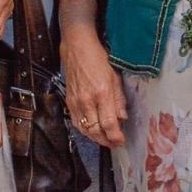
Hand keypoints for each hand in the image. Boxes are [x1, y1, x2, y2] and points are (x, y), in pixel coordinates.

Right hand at [60, 22, 126, 147]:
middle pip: (95, 131)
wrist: (78, 48)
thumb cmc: (98, 59)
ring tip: (105, 140)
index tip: (121, 141)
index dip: (115, 136)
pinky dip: (85, 130)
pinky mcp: (69, 101)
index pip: (108, 124)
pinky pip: (76, 122)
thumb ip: (119, 99)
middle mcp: (87, 101)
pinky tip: (92, 131)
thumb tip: (122, 117)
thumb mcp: (115, 77)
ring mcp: (76, 102)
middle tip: (114, 143)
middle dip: (106, 141)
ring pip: (84, 130)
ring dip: (95, 138)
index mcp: (102, 94)